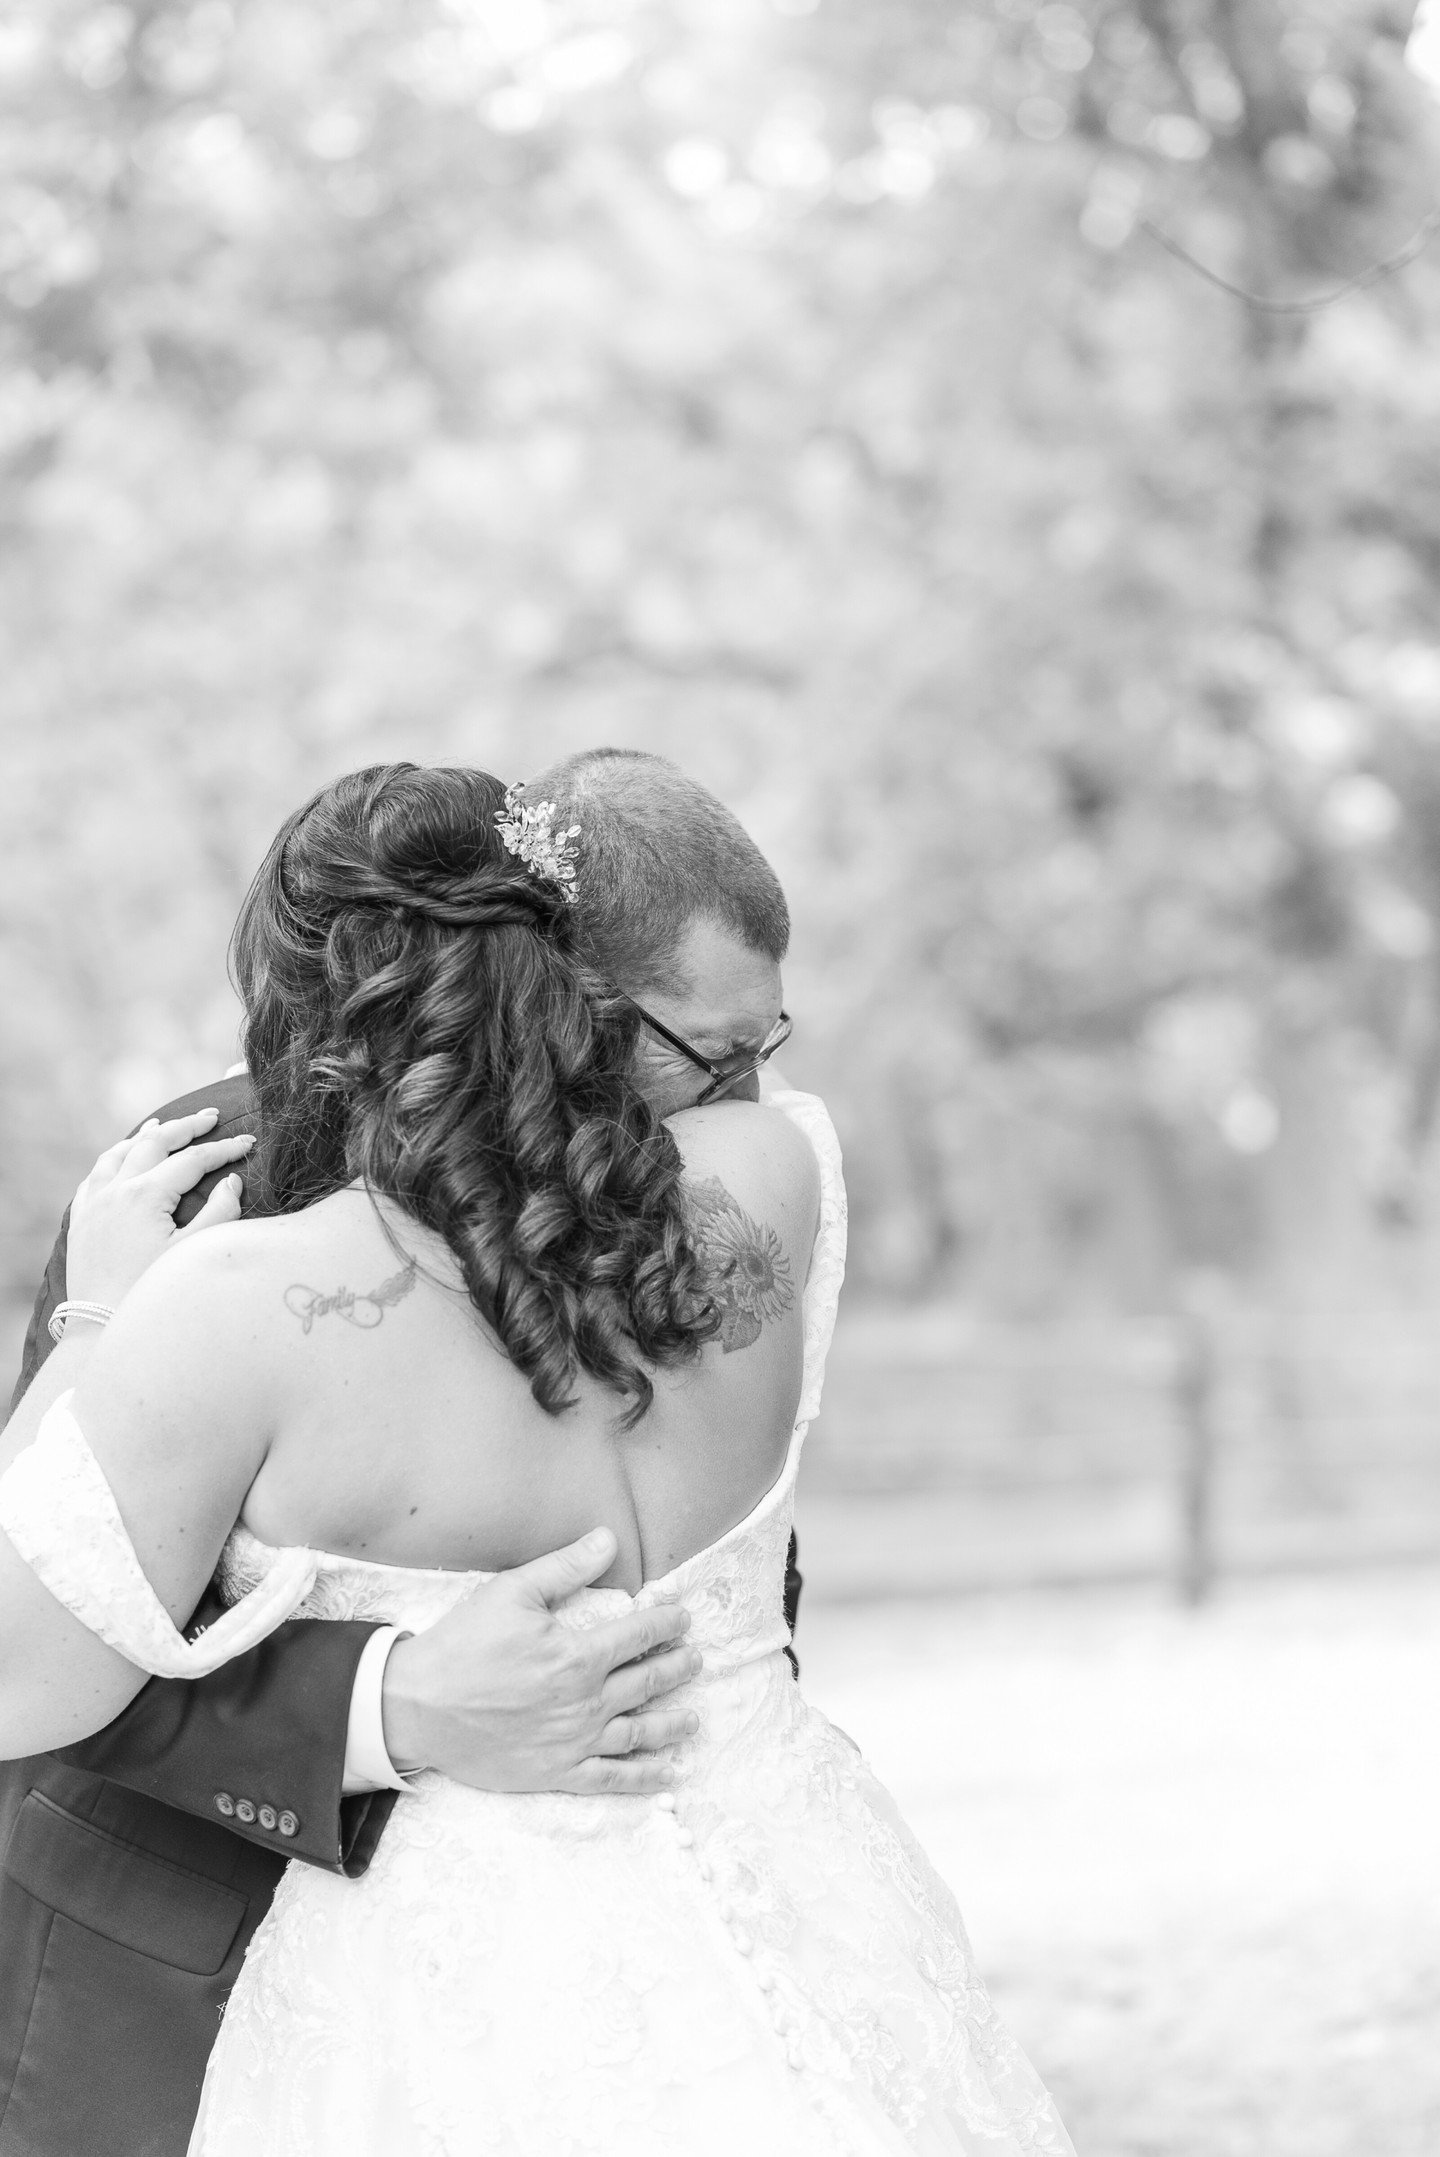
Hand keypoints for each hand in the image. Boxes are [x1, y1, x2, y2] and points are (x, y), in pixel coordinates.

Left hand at [66, 1109, 256, 1309]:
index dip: (224, 1149)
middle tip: (212, 1117)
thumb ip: (220, 1213)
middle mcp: (115, 1190)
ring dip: (144, 1136)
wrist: (101, 1327)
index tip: (249, 1142)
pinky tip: (122, 1158)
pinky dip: (113, 1158)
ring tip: (163, 1125)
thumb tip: (231, 1182)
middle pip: (154, 1143)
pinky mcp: (82, 1220)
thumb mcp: (191, 1253)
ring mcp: (94, 1203)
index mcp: (145, 1195)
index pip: (193, 1160)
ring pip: (118, 1153)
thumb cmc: (150, 1292)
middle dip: (186, 1127)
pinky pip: (94, 1176)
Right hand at [381, 1527, 701, 1796]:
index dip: (665, 1622)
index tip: (681, 1617)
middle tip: (696, 1658)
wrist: (417, 1707)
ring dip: (671, 1723)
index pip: (637, 1634)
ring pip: (638, 1732)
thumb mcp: (511, 1592)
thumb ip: (566, 1566)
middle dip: (676, 1667)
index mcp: (576, 1656)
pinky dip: (645, 1777)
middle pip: (646, 1682)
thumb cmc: (463, 1644)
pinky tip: (669, 1773)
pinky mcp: (556, 1773)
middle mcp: (584, 1702)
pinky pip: (611, 1778)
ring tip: (694, 1717)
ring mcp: (573, 1742)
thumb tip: (610, 1538)